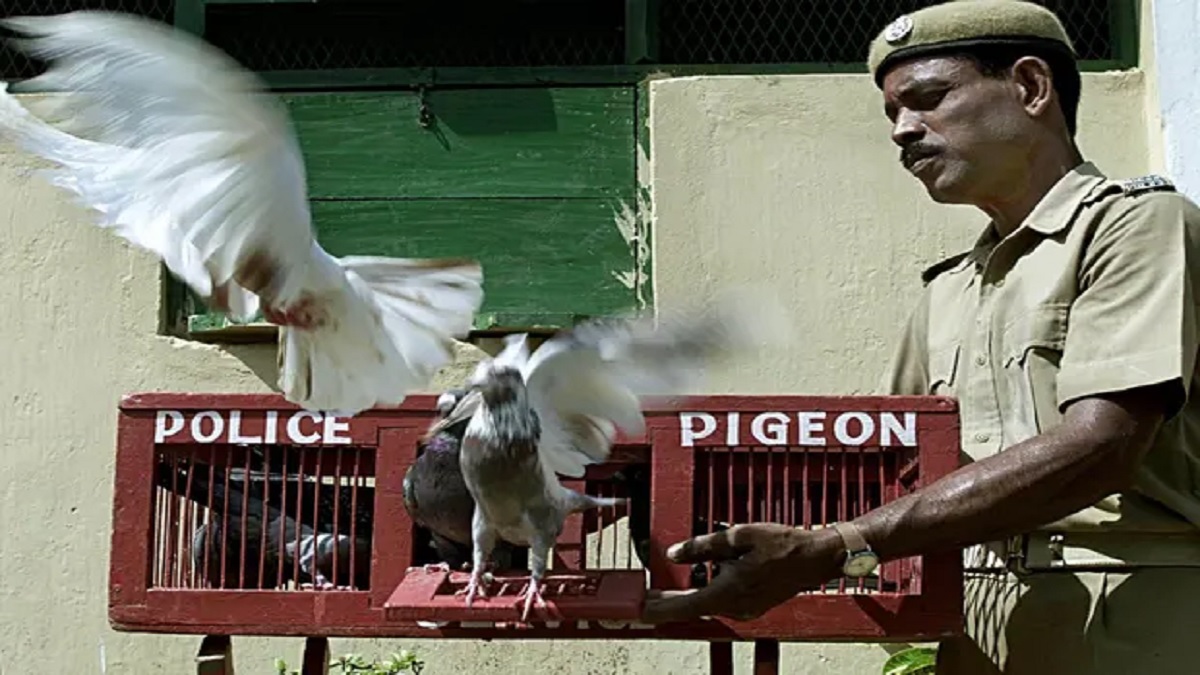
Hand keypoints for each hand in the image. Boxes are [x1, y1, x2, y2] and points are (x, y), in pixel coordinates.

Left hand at [641, 523, 845, 622]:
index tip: (637, 610)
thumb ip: (703, 545)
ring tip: (658, 592)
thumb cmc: (782, 544)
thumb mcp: (739, 536)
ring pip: (704, 605)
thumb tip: (674, 553)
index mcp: (730, 591)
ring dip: (682, 599)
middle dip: (663, 604)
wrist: (815, 558)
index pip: (684, 606)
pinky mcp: (749, 606)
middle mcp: (735, 607)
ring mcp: (744, 610)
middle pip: (691, 608)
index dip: (657, 609)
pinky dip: (701, 595)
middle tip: (639, 599)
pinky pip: (718, 602)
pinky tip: (692, 584)